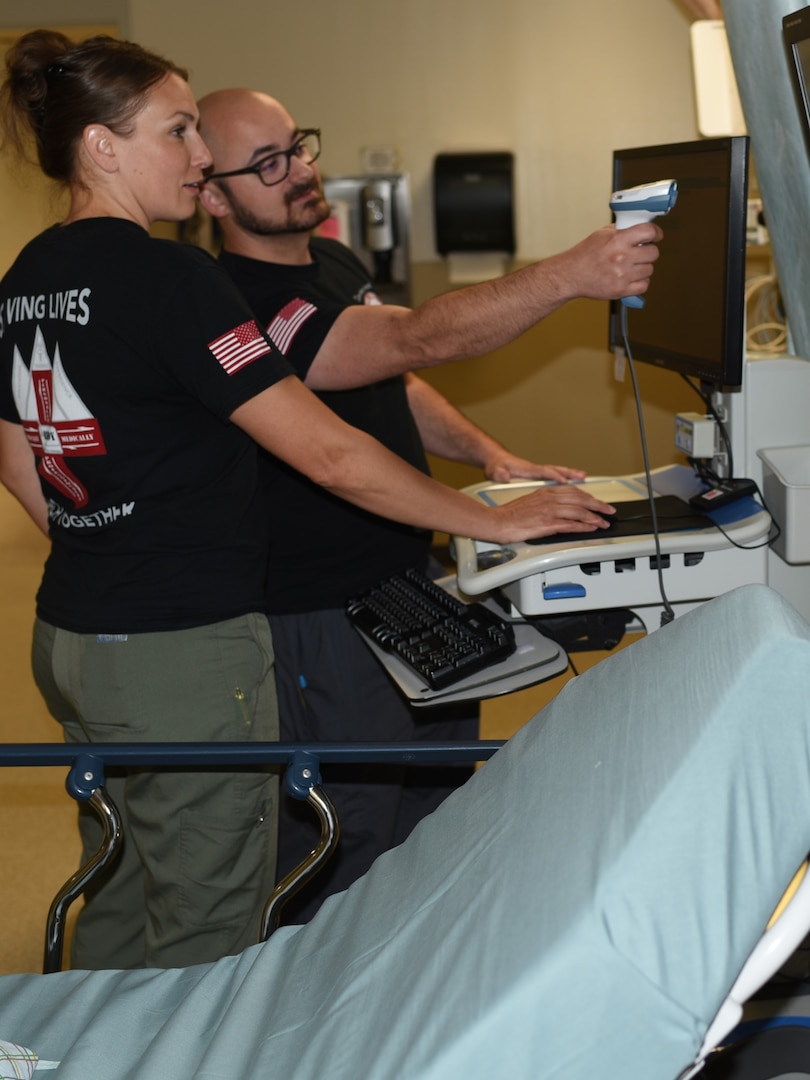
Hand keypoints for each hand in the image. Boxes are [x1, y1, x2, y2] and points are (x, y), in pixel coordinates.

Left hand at [482, 451, 586, 484]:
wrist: (495, 461)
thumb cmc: (496, 467)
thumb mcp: (495, 471)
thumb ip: (500, 474)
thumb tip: (504, 476)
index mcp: (528, 469)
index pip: (544, 472)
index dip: (554, 476)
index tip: (564, 480)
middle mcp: (535, 469)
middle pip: (556, 470)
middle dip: (570, 473)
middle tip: (583, 476)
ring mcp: (537, 472)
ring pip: (557, 471)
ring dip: (570, 474)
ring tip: (584, 477)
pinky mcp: (537, 475)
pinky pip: (554, 475)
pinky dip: (565, 478)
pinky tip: (571, 483)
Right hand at [488, 484, 614, 542]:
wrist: (497, 521)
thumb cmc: (510, 514)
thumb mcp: (531, 502)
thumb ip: (547, 502)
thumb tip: (560, 508)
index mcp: (546, 492)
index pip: (574, 491)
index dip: (589, 497)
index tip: (598, 502)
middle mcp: (550, 499)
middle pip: (581, 499)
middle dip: (598, 505)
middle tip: (609, 511)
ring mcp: (550, 511)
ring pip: (579, 512)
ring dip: (594, 518)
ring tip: (604, 523)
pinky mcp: (547, 524)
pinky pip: (571, 524)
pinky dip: (584, 526)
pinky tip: (591, 528)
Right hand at [548, 222, 662, 305]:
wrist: (570, 275)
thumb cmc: (584, 255)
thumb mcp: (601, 234)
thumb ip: (621, 231)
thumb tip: (638, 228)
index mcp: (617, 240)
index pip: (649, 231)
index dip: (656, 233)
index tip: (656, 235)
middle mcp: (621, 258)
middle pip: (653, 253)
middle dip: (649, 251)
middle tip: (642, 252)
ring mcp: (622, 276)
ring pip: (649, 270)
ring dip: (644, 267)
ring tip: (633, 266)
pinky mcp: (620, 290)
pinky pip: (644, 286)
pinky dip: (640, 282)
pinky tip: (632, 278)